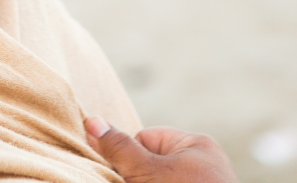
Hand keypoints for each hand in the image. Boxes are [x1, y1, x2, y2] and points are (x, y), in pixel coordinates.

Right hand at [85, 117, 240, 182]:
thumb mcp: (148, 171)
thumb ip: (121, 149)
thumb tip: (92, 121)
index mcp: (197, 144)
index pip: (146, 138)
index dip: (130, 158)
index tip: (126, 176)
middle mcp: (204, 165)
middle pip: (152, 165)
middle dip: (137, 177)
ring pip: (159, 180)